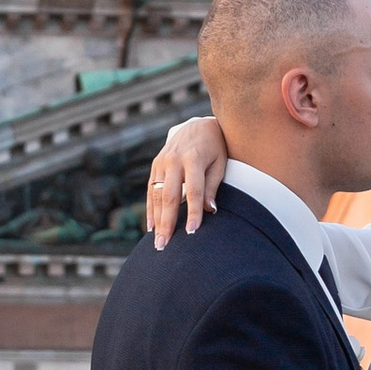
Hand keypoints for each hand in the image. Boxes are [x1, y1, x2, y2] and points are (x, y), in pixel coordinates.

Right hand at [146, 117, 231, 245]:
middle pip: (169, 196)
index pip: (193, 191)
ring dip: (156, 220)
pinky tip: (151, 227)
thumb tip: (210, 210)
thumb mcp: (220, 163)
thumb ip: (213, 186)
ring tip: (158, 241)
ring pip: (156, 195)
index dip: (193, 213)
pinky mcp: (155, 165)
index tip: (192, 233)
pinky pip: (150, 190)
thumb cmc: (215, 146)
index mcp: (193, 158)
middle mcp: (174, 160)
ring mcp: (161, 162)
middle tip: (165, 245)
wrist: (198, 124)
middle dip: (167, 223)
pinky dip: (150, 209)